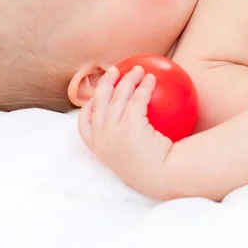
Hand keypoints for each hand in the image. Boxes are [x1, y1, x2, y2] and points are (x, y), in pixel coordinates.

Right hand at [78, 66, 171, 195]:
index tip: (95, 97)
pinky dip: (145, 86)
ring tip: (139, 69)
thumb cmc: (156, 170)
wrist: (162, 177)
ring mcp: (113, 131)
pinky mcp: (129, 124)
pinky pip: (138, 98)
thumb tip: (140, 123)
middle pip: (98, 101)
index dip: (87, 108)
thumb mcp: (135, 158)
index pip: (84, 127)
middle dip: (105, 82)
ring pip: (118, 95)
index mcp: (100, 148)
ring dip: (128, 78)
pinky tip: (152, 78)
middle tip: (115, 70)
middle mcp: (102, 138)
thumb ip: (130, 141)